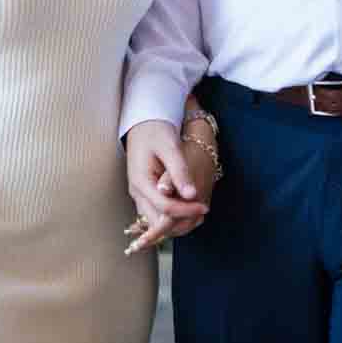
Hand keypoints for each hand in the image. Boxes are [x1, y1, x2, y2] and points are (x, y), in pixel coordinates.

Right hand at [123, 118, 208, 255]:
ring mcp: (139, 193)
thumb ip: (179, 172)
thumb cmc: (156, 130)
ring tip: (197, 209)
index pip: (164, 208)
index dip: (186, 210)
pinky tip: (188, 204)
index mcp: (141, 182)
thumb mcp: (170, 148)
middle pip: (157, 220)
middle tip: (202, 210)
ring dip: (176, 220)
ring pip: (155, 219)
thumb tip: (191, 195)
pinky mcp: (145, 192)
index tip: (204, 207)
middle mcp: (137, 192)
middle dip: (180, 221)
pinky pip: (157, 211)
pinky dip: (172, 213)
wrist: (144, 121)